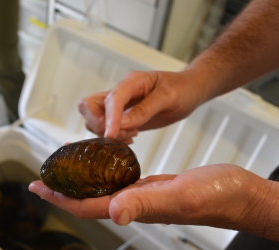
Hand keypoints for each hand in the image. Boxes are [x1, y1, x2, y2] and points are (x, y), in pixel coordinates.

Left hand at [29, 164, 262, 228]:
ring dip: (83, 182)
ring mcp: (146, 197)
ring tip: (67, 169)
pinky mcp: (156, 187)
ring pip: (104, 191)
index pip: (88, 206)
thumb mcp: (179, 195)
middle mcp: (136, 205)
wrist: (241, 195)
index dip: (61, 198)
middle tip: (44, 177)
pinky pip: (122, 182)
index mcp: (136, 208)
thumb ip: (146, 203)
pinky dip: (106, 173)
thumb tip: (113, 213)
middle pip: (90, 200)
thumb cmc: (216, 197)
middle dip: (64, 190)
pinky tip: (103, 164)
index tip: (37, 187)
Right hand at [78, 70, 207, 142]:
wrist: (189, 91)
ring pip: (93, 119)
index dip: (108, 119)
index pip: (111, 99)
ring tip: (131, 135)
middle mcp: (120, 92)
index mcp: (131, 82)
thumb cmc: (182, 89)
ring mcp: (119, 105)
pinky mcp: (121, 116)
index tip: (111, 136)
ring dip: (107, 133)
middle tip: (120, 135)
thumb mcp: (168, 97)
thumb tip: (122, 124)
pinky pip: (105, 127)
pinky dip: (113, 136)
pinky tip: (130, 138)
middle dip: (99, 125)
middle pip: (89, 106)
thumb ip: (145, 110)